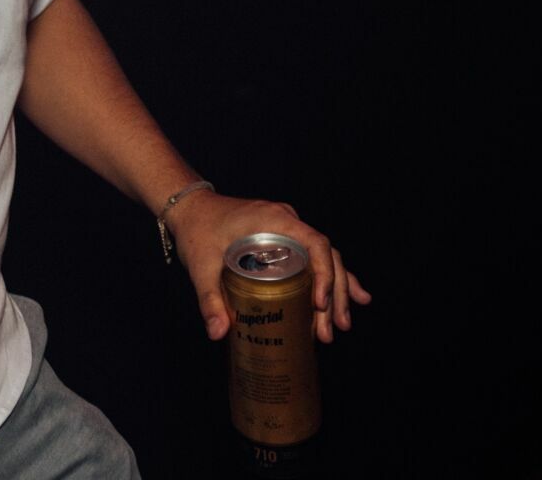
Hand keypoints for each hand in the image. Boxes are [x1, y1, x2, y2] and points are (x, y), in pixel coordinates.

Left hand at [163, 191, 370, 342]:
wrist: (188, 209)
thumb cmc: (196, 229)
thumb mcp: (201, 264)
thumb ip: (209, 298)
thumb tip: (219, 333)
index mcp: (274, 219)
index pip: (315, 243)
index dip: (325, 274)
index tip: (320, 304)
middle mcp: (288, 222)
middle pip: (326, 257)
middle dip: (334, 294)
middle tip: (332, 330)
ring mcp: (288, 231)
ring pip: (325, 260)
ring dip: (337, 291)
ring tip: (341, 326)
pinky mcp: (284, 241)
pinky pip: (315, 259)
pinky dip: (332, 279)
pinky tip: (353, 300)